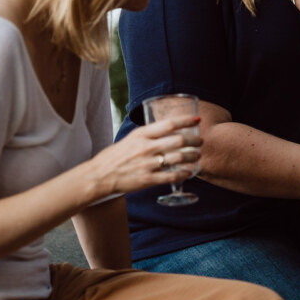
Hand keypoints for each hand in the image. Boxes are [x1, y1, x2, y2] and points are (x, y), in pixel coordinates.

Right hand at [87, 116, 202, 197]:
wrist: (99, 176)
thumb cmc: (114, 156)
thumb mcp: (130, 139)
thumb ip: (147, 135)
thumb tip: (165, 129)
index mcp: (141, 135)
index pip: (169, 124)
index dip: (186, 121)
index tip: (197, 119)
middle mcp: (146, 148)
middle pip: (179, 141)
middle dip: (195, 140)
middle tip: (200, 141)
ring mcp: (148, 164)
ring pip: (179, 158)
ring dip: (193, 156)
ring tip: (198, 155)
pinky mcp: (148, 179)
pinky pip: (173, 176)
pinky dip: (185, 174)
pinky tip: (190, 172)